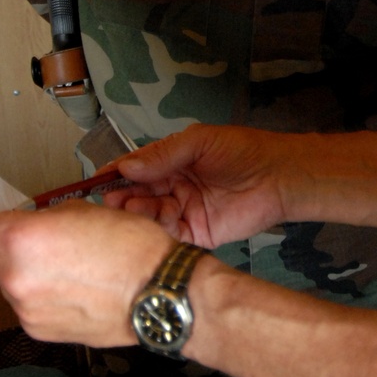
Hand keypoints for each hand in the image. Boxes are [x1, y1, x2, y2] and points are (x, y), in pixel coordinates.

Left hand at [0, 203, 171, 345]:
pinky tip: (70, 289)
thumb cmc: (132, 250)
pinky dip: (39, 296)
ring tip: (62, 267)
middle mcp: (16, 276)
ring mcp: (26, 308)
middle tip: (25, 239)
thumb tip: (35, 224)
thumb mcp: (85, 211)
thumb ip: (47, 219)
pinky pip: (27, 307)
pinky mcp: (39, 330)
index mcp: (22, 239)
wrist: (158, 293)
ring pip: (6, 285)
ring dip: (21, 273)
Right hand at [105, 124, 292, 246]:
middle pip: (136, 195)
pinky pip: (169, 235)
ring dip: (138, 215)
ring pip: (149, 216)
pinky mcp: (196, 234)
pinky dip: (158, 232)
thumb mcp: (200, 142)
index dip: (114, 175)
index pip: (134, 169)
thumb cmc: (244, 151)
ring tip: (132, 210)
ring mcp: (182, 211)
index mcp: (169, 162)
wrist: (280, 177)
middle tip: (111, 202)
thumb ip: (164, 153)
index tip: (95, 182)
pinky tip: (154, 225)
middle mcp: (172, 187)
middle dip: (121, 198)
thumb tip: (128, 166)